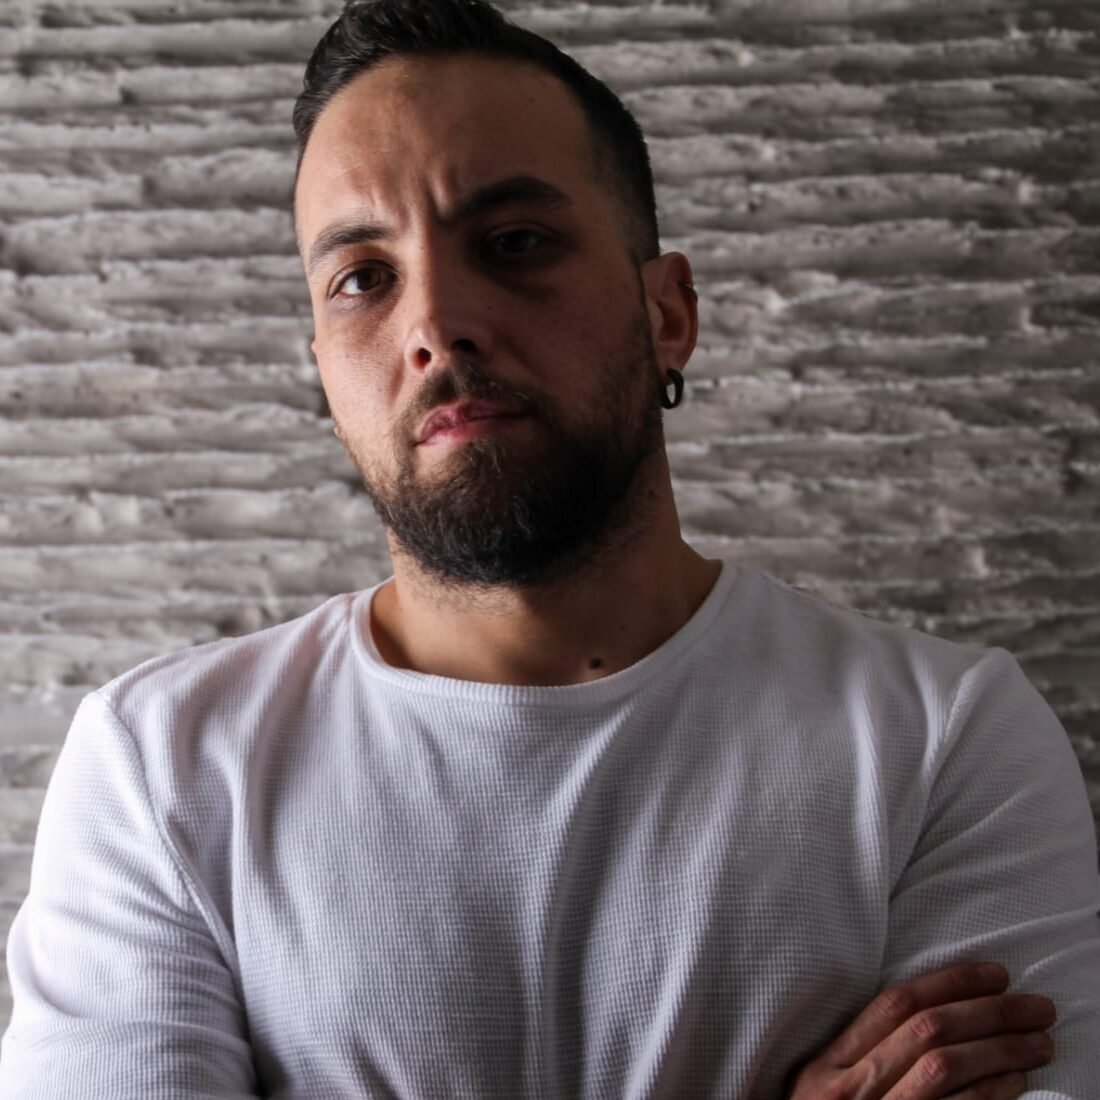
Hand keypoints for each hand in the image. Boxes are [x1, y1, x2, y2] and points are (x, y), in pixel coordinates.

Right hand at [785, 962, 1055, 1099]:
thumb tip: (925, 1016)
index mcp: (827, 1064)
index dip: (949, 983)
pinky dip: (992, 1092)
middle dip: (989, 1011)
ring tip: (1038, 1041)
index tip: (995, 973)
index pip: (894, 1005)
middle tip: (1035, 1005)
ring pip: (945, 1067)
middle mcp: (849, 1088)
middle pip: (928, 1031)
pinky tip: (1017, 1080)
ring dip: (1001, 1049)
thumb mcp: (821, 1089)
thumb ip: (857, 1055)